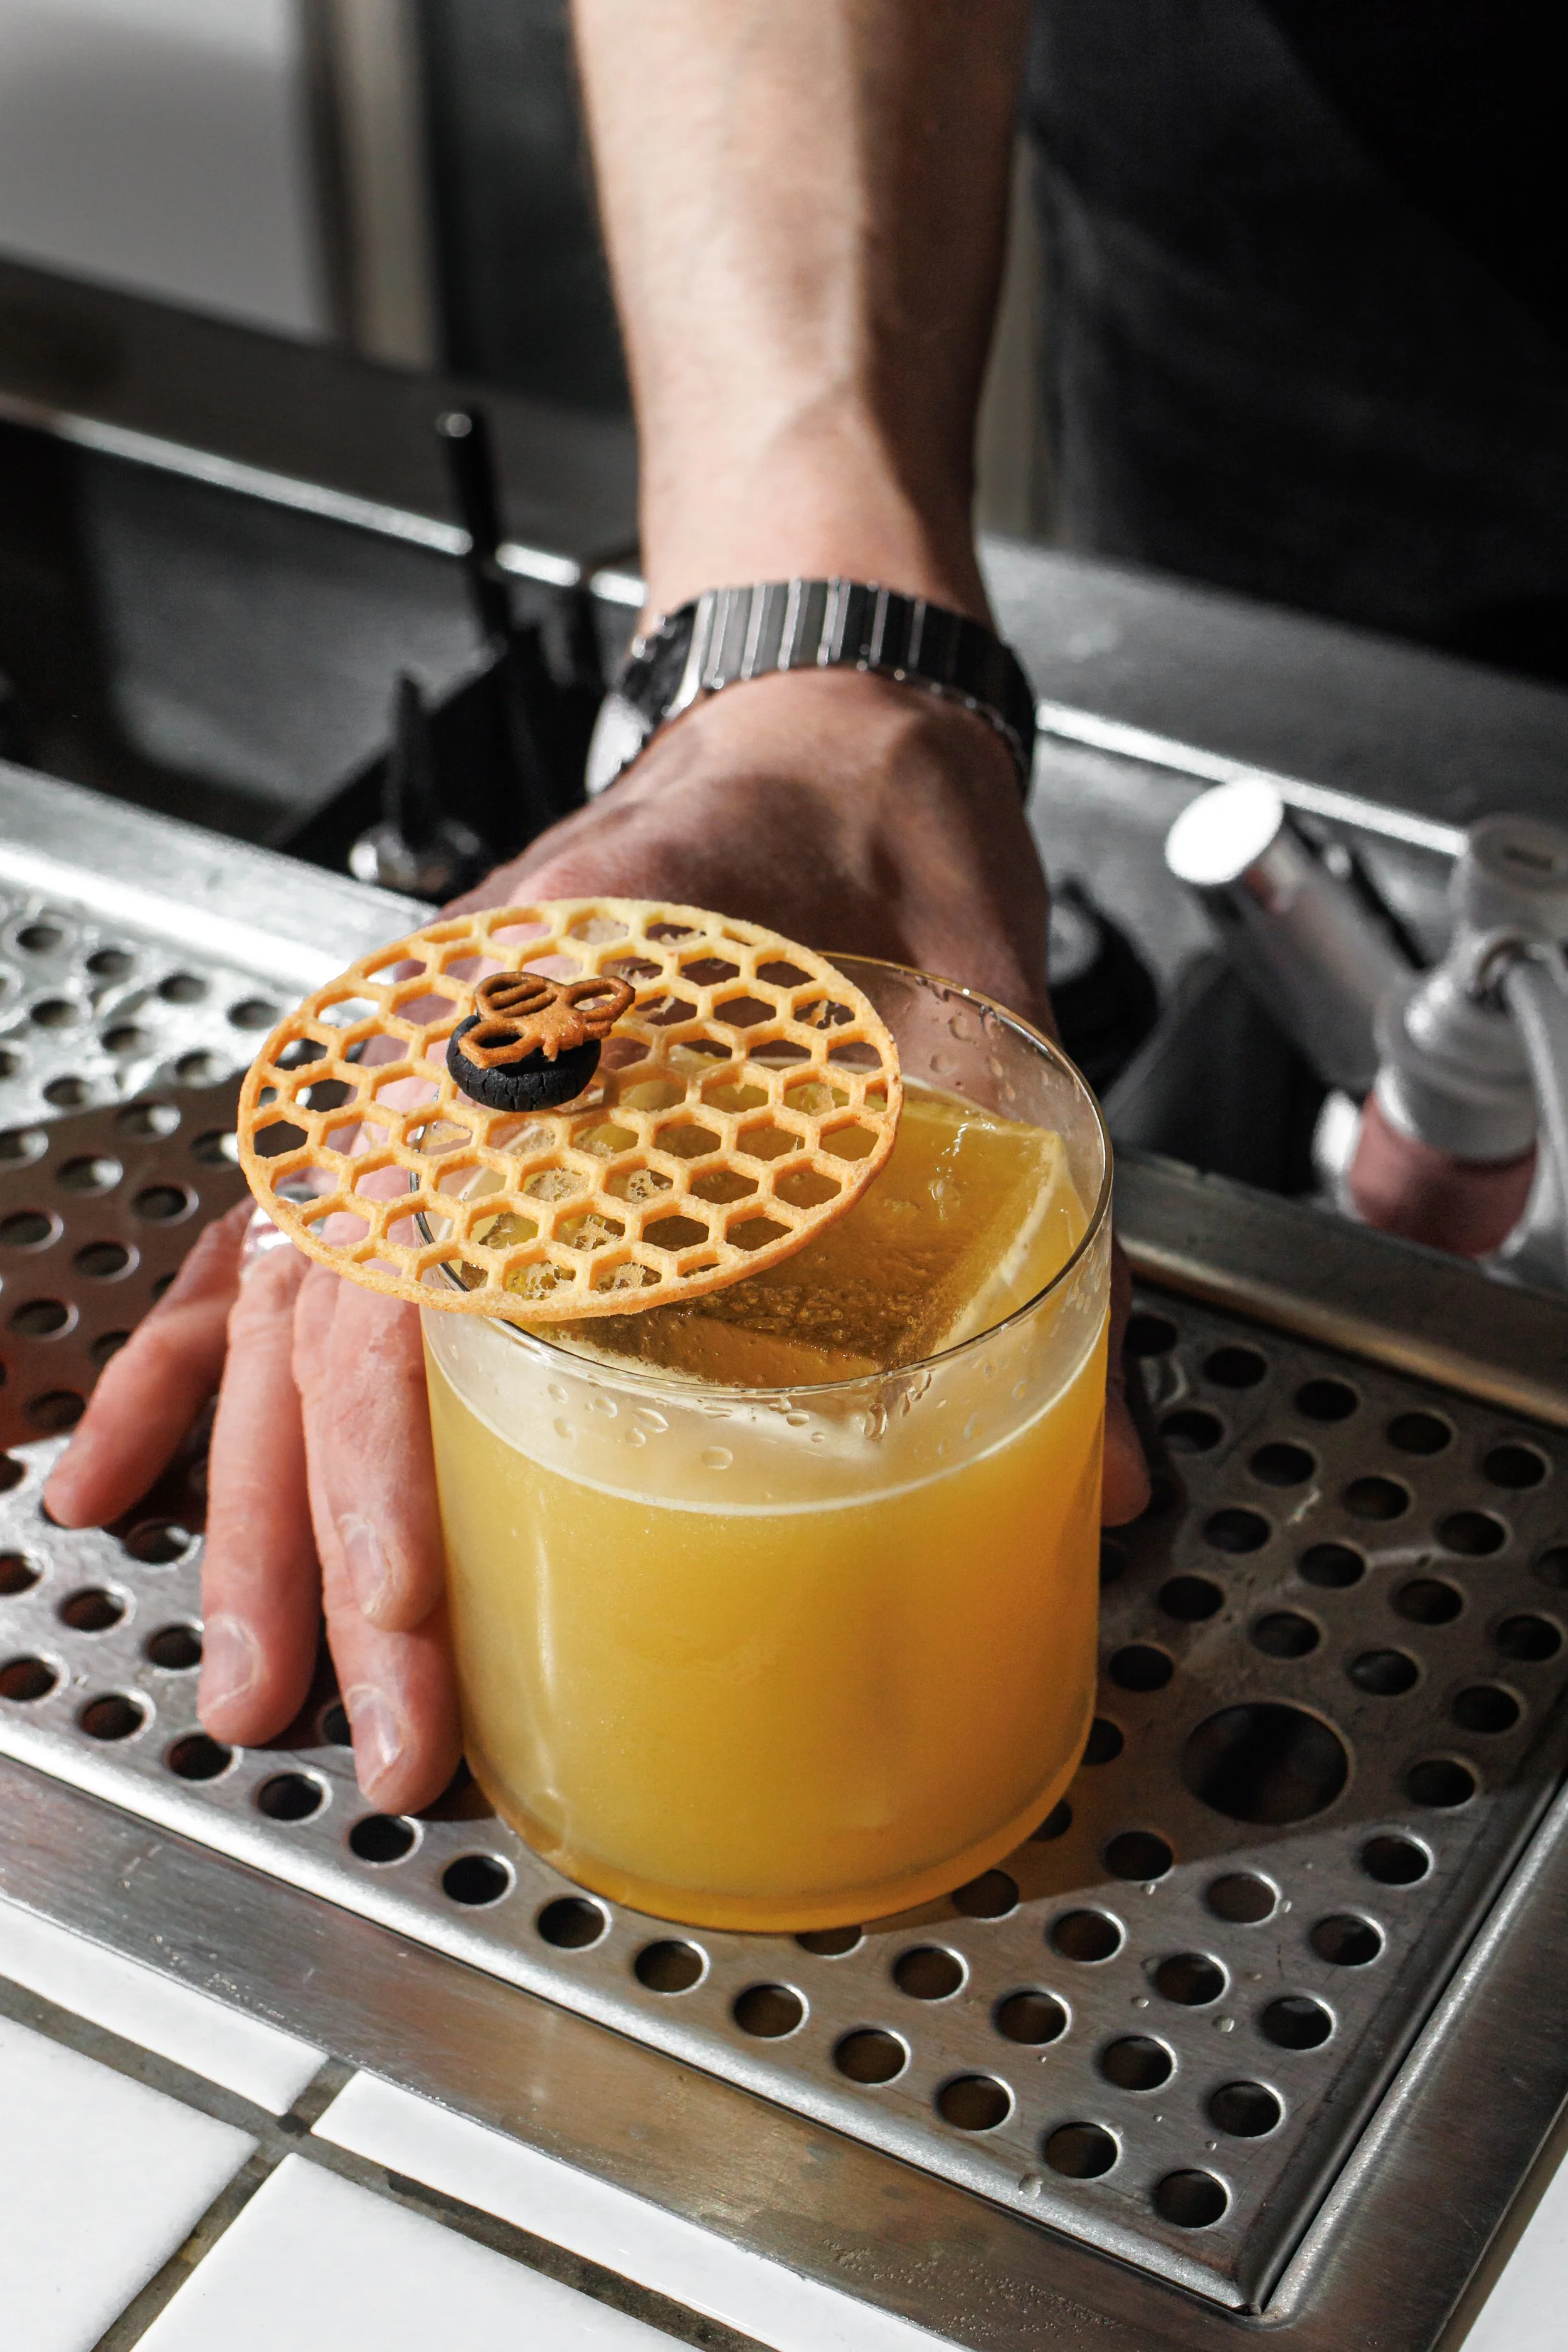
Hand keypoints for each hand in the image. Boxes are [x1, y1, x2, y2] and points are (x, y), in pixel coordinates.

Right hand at [45, 669, 1148, 1810]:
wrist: (815, 705)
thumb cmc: (875, 822)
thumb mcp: (975, 1003)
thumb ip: (1045, 1223)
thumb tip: (1113, 1466)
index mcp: (569, 993)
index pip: (432, 1249)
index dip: (402, 1455)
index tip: (419, 1610)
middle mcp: (453, 1035)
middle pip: (335, 1312)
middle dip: (328, 1541)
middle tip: (360, 1725)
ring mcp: (413, 1063)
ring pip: (283, 1299)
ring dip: (254, 1496)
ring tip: (251, 1678)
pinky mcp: (416, 1095)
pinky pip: (274, 1240)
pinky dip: (197, 1364)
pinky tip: (129, 1470)